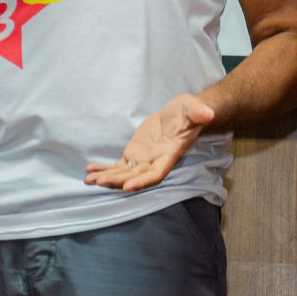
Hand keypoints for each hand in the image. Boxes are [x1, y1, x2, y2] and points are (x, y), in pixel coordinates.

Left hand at [84, 94, 215, 191]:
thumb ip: (199, 112)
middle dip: (118, 180)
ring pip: (124, 173)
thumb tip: (207, 113)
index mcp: (169, 155)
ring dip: (107, 178)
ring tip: (89, 180)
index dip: (142, 181)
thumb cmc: (189, 112)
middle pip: (135, 177)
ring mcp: (143, 159)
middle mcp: (155, 161)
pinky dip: (104, 168)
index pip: (156, 173)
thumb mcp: (194, 108)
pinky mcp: (134, 153)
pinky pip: (118, 165)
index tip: (128, 187)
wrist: (181, 113)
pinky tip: (90, 171)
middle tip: (100, 182)